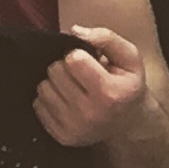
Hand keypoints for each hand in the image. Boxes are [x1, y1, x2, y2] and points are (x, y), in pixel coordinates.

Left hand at [35, 25, 147, 146]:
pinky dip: (49, 99)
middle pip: (55, 72)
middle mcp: (90, 113)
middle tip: (80, 74)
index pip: (73, 59)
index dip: (78, 54)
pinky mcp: (61, 137)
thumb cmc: (127, 85)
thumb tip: (75, 31)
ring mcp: (74, 128)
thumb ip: (106, 38)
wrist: (131, 125)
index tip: (89, 61)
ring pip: (43, 88)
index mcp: (110, 93)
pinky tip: (66, 100)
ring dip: (55, 82)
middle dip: (65, 67)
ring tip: (73, 86)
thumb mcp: (129, 57)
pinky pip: (38, 106)